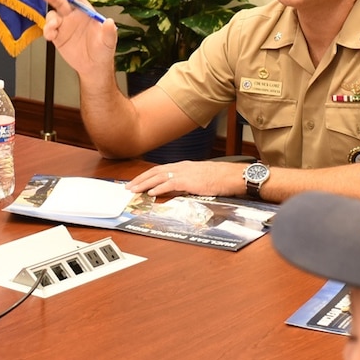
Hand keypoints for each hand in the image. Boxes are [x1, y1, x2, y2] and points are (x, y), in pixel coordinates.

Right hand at [42, 0, 118, 80]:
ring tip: (54, 27)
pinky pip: (49, 30)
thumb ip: (109, 32)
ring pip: (52, 16)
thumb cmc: (103, 51)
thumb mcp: (109, 42)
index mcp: (85, 12)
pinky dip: (47, 31)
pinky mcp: (58, 37)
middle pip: (60, 1)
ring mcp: (64, 26)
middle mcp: (73, 16)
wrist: (94, 67)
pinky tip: (50, 35)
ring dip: (50, 19)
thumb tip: (110, 22)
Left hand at [126, 160, 244, 197]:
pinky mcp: (189, 181)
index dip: (146, 175)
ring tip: (134, 190)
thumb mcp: (199, 178)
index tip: (137, 181)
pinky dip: (159, 188)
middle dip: (140, 179)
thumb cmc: (219, 178)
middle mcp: (181, 167)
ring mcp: (184, 173)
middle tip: (128, 186)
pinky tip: (151, 193)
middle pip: (155, 171)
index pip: (160, 169)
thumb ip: (186, 182)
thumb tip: (175, 190)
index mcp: (183, 166)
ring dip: (144, 184)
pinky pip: (170, 184)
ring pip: (158, 177)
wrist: (231, 175)